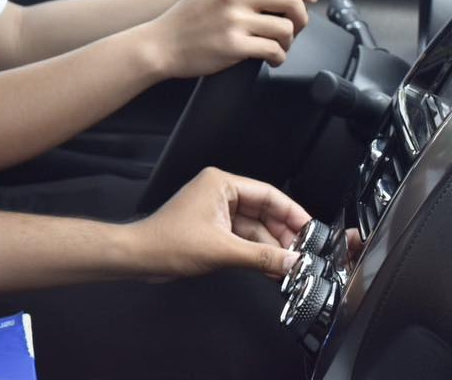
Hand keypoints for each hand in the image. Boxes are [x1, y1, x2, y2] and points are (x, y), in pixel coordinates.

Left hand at [129, 168, 308, 279]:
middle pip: (264, 212)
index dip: (293, 213)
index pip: (268, 194)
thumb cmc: (167, 242)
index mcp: (221, 184)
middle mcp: (220, 193)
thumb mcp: (222, 250)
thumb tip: (293, 261)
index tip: (311, 230)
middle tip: (303, 254)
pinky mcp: (214, 230)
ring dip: (272, 248)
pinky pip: (244, 239)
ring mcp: (217, 212)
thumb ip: (262, 256)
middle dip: (284, 235)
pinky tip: (272, 268)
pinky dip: (258, 254)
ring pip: (256, 228)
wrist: (140, 257)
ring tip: (290, 266)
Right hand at [143, 0, 317, 78]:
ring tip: (280, 45)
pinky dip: (278, 57)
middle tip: (297, 25)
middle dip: (302, 15)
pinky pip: (272, 50)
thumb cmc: (186, 17)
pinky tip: (271, 58)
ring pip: (285, 28)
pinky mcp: (233, 46)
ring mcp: (233, 21)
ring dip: (290, 40)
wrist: (161, 44)